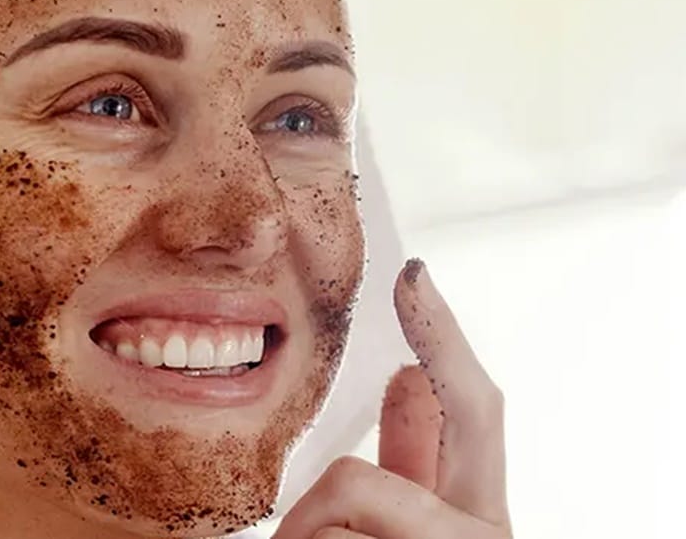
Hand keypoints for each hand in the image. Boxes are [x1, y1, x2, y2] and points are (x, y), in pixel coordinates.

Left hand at [273, 260, 511, 538]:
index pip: (471, 410)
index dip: (441, 339)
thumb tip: (406, 373)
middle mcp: (480, 535)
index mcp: (479, 514)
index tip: (413, 275)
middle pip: (353, 479)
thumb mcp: (407, 524)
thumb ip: (409, 458)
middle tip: (308, 537)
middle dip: (316, 504)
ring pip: (323, 525)